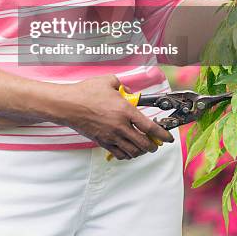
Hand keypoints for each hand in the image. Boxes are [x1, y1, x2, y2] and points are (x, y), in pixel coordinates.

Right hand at [57, 74, 173, 159]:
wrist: (68, 105)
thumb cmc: (87, 91)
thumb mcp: (109, 81)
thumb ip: (124, 86)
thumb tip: (130, 93)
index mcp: (125, 110)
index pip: (150, 127)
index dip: (162, 134)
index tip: (168, 138)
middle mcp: (120, 126)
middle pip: (144, 143)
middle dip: (153, 146)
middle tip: (156, 143)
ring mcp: (111, 136)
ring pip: (133, 151)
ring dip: (141, 151)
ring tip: (143, 147)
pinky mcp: (102, 141)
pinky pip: (120, 154)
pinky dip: (128, 154)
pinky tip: (129, 149)